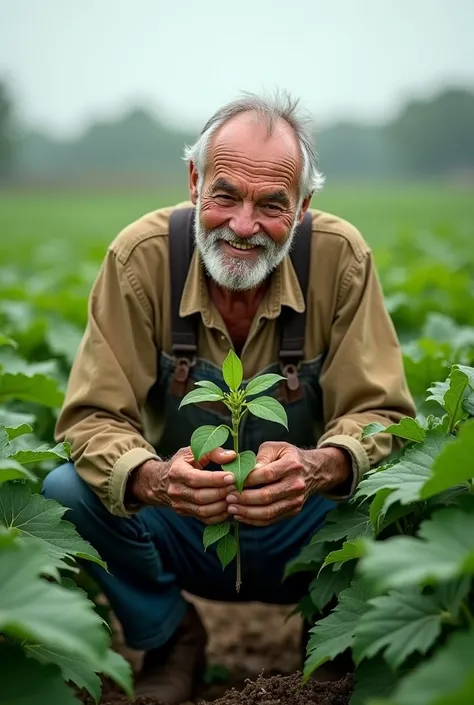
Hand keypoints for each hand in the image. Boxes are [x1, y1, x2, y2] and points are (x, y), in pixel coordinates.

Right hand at [127, 447, 236, 523]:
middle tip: (238, 487)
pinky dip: (219, 516)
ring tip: (235, 497)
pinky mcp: (185, 514)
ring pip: (203, 510)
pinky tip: (230, 507)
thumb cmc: (182, 463)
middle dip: (222, 492)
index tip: (232, 477)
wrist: (162, 481)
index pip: (196, 478)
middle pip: (201, 496)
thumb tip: (232, 456)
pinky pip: (204, 519)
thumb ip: (213, 452)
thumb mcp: (193, 452)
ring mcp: (179, 505)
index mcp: (177, 472)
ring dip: (222, 505)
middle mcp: (176, 491)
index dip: (215, 479)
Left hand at [225, 442, 351, 526]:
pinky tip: (241, 515)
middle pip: (267, 495)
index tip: (231, 481)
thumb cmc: (287, 456)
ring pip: (269, 511)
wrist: (312, 471)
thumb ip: (261, 456)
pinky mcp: (294, 511)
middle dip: (244, 498)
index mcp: (292, 465)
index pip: (267, 474)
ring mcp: (296, 500)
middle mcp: (296, 484)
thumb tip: (249, 469)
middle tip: (228, 496)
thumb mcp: (275, 447)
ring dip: (247, 512)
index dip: (248, 479)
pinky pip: (272, 519)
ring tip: (231, 508)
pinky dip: (254, 520)